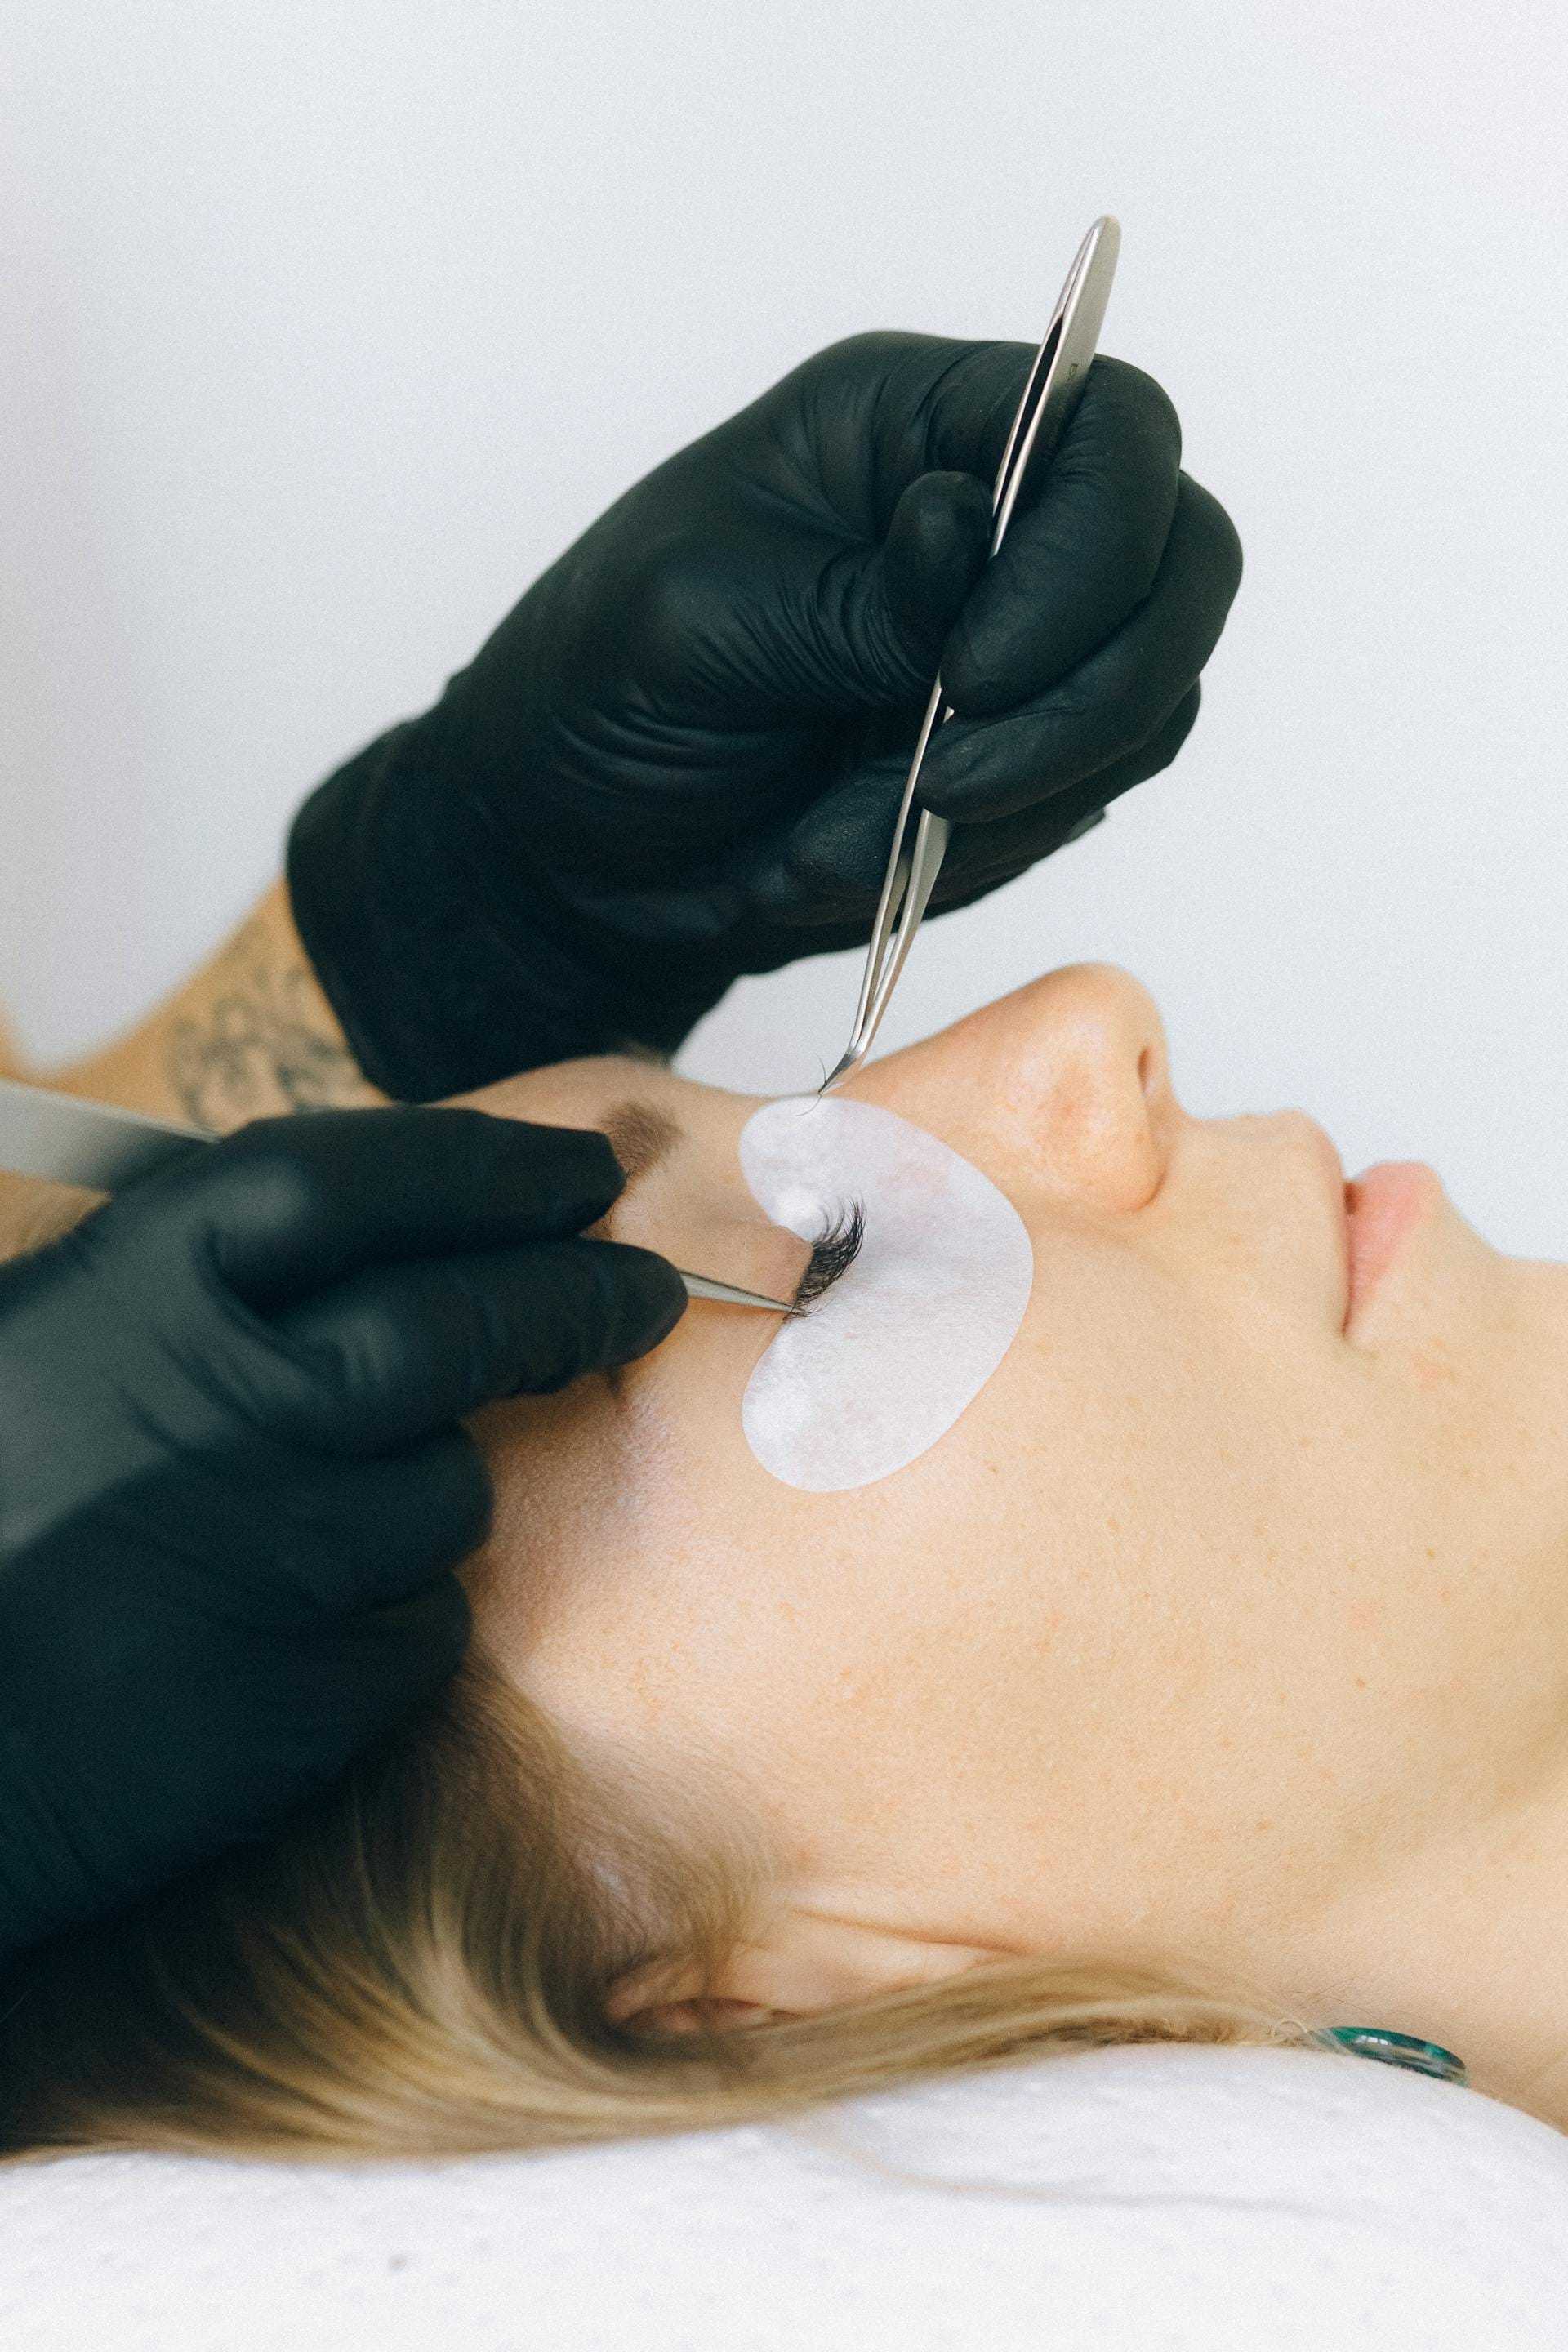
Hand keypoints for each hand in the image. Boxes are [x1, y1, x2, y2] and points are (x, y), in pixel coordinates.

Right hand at [0, 1108, 684, 1962]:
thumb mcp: (51, 1342)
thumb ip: (209, 1281)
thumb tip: (404, 1225)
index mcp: (140, 1289)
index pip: (371, 1180)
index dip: (497, 1168)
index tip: (581, 1175)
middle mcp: (224, 1404)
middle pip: (463, 1322)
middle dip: (579, 1297)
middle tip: (640, 1293)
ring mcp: (276, 1553)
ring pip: (452, 1490)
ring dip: (429, 1491)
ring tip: (314, 1525)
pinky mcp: (309, 1694)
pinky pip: (420, 1625)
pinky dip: (387, 1617)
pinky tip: (286, 1633)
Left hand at [287, 334, 1242, 1098]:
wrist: (573, 851)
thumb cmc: (599, 698)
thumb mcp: (694, 623)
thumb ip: (852, 591)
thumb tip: (968, 526)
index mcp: (914, 423)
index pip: (1109, 427)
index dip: (1090, 550)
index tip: (971, 675)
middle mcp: (1000, 515)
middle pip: (1181, 563)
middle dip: (1091, 694)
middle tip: (949, 780)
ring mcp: (1028, 642)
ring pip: (1152, 700)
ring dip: (1024, 794)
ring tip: (850, 836)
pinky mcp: (1025, 757)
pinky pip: (1085, 799)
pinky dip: (991, 848)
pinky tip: (859, 859)